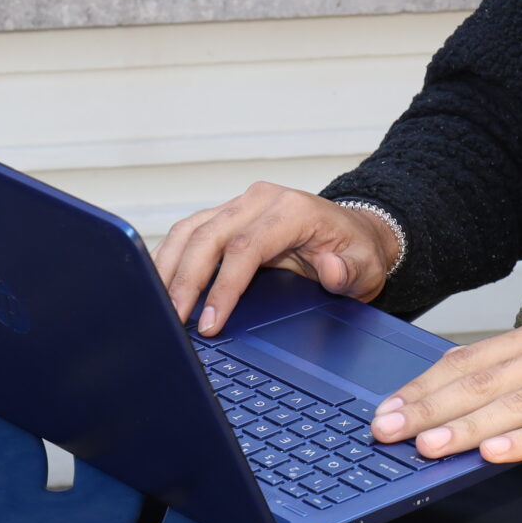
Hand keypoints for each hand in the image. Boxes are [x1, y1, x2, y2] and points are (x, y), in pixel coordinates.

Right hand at [151, 182, 400, 334]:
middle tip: (172, 321)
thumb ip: (348, 271)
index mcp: (292, 210)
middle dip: (185, 280)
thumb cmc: (356, 251)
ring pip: (190, 230)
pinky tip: (158, 284)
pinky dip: (170, 257)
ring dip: (168, 267)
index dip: (223, 286)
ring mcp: (240, 205)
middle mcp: (260, 200)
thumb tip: (330, 269)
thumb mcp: (365, 266)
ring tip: (156, 306)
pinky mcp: (226, 216)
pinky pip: (189, 232)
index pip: (245, 247)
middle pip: (208, 236)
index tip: (210, 321)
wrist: (354, 233)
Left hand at [371, 320, 521, 464]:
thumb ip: (514, 378)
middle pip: (480, 381)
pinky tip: (494, 453)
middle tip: (389, 430)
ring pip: (512, 403)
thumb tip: (455, 404)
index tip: (386, 409)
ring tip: (429, 446)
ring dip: (465, 427)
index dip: (423, 387)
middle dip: (429, 407)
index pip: (467, 361)